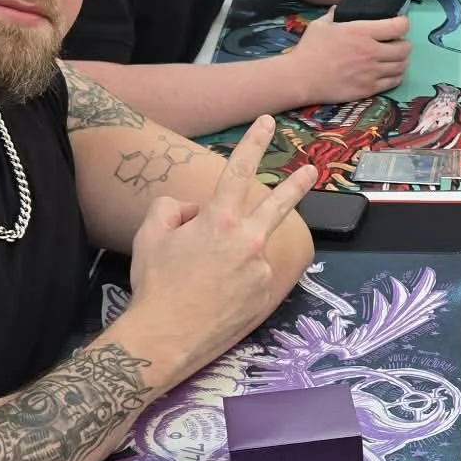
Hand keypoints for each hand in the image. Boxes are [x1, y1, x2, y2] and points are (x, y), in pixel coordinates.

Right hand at [126, 118, 315, 376]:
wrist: (167, 337)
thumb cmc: (156, 285)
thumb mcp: (149, 235)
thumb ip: (172, 208)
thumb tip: (193, 210)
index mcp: (219, 221)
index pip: (240, 171)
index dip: (253, 143)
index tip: (266, 123)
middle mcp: (248, 242)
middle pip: (279, 205)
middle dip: (296, 185)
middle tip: (310, 171)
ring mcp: (260, 270)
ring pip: (253, 248)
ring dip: (237, 253)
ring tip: (208, 274)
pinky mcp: (264, 295)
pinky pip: (252, 276)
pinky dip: (237, 279)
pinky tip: (216, 295)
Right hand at [288, 6, 411, 102]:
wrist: (301, 78)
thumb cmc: (310, 49)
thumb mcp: (321, 25)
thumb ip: (335, 14)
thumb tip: (340, 8)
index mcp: (362, 32)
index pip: (399, 26)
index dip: (403, 23)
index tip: (398, 24)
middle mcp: (371, 52)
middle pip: (405, 48)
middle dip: (404, 44)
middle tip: (396, 43)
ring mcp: (372, 73)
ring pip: (402, 66)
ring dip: (401, 61)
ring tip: (394, 58)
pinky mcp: (369, 89)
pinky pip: (393, 82)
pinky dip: (395, 76)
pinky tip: (389, 72)